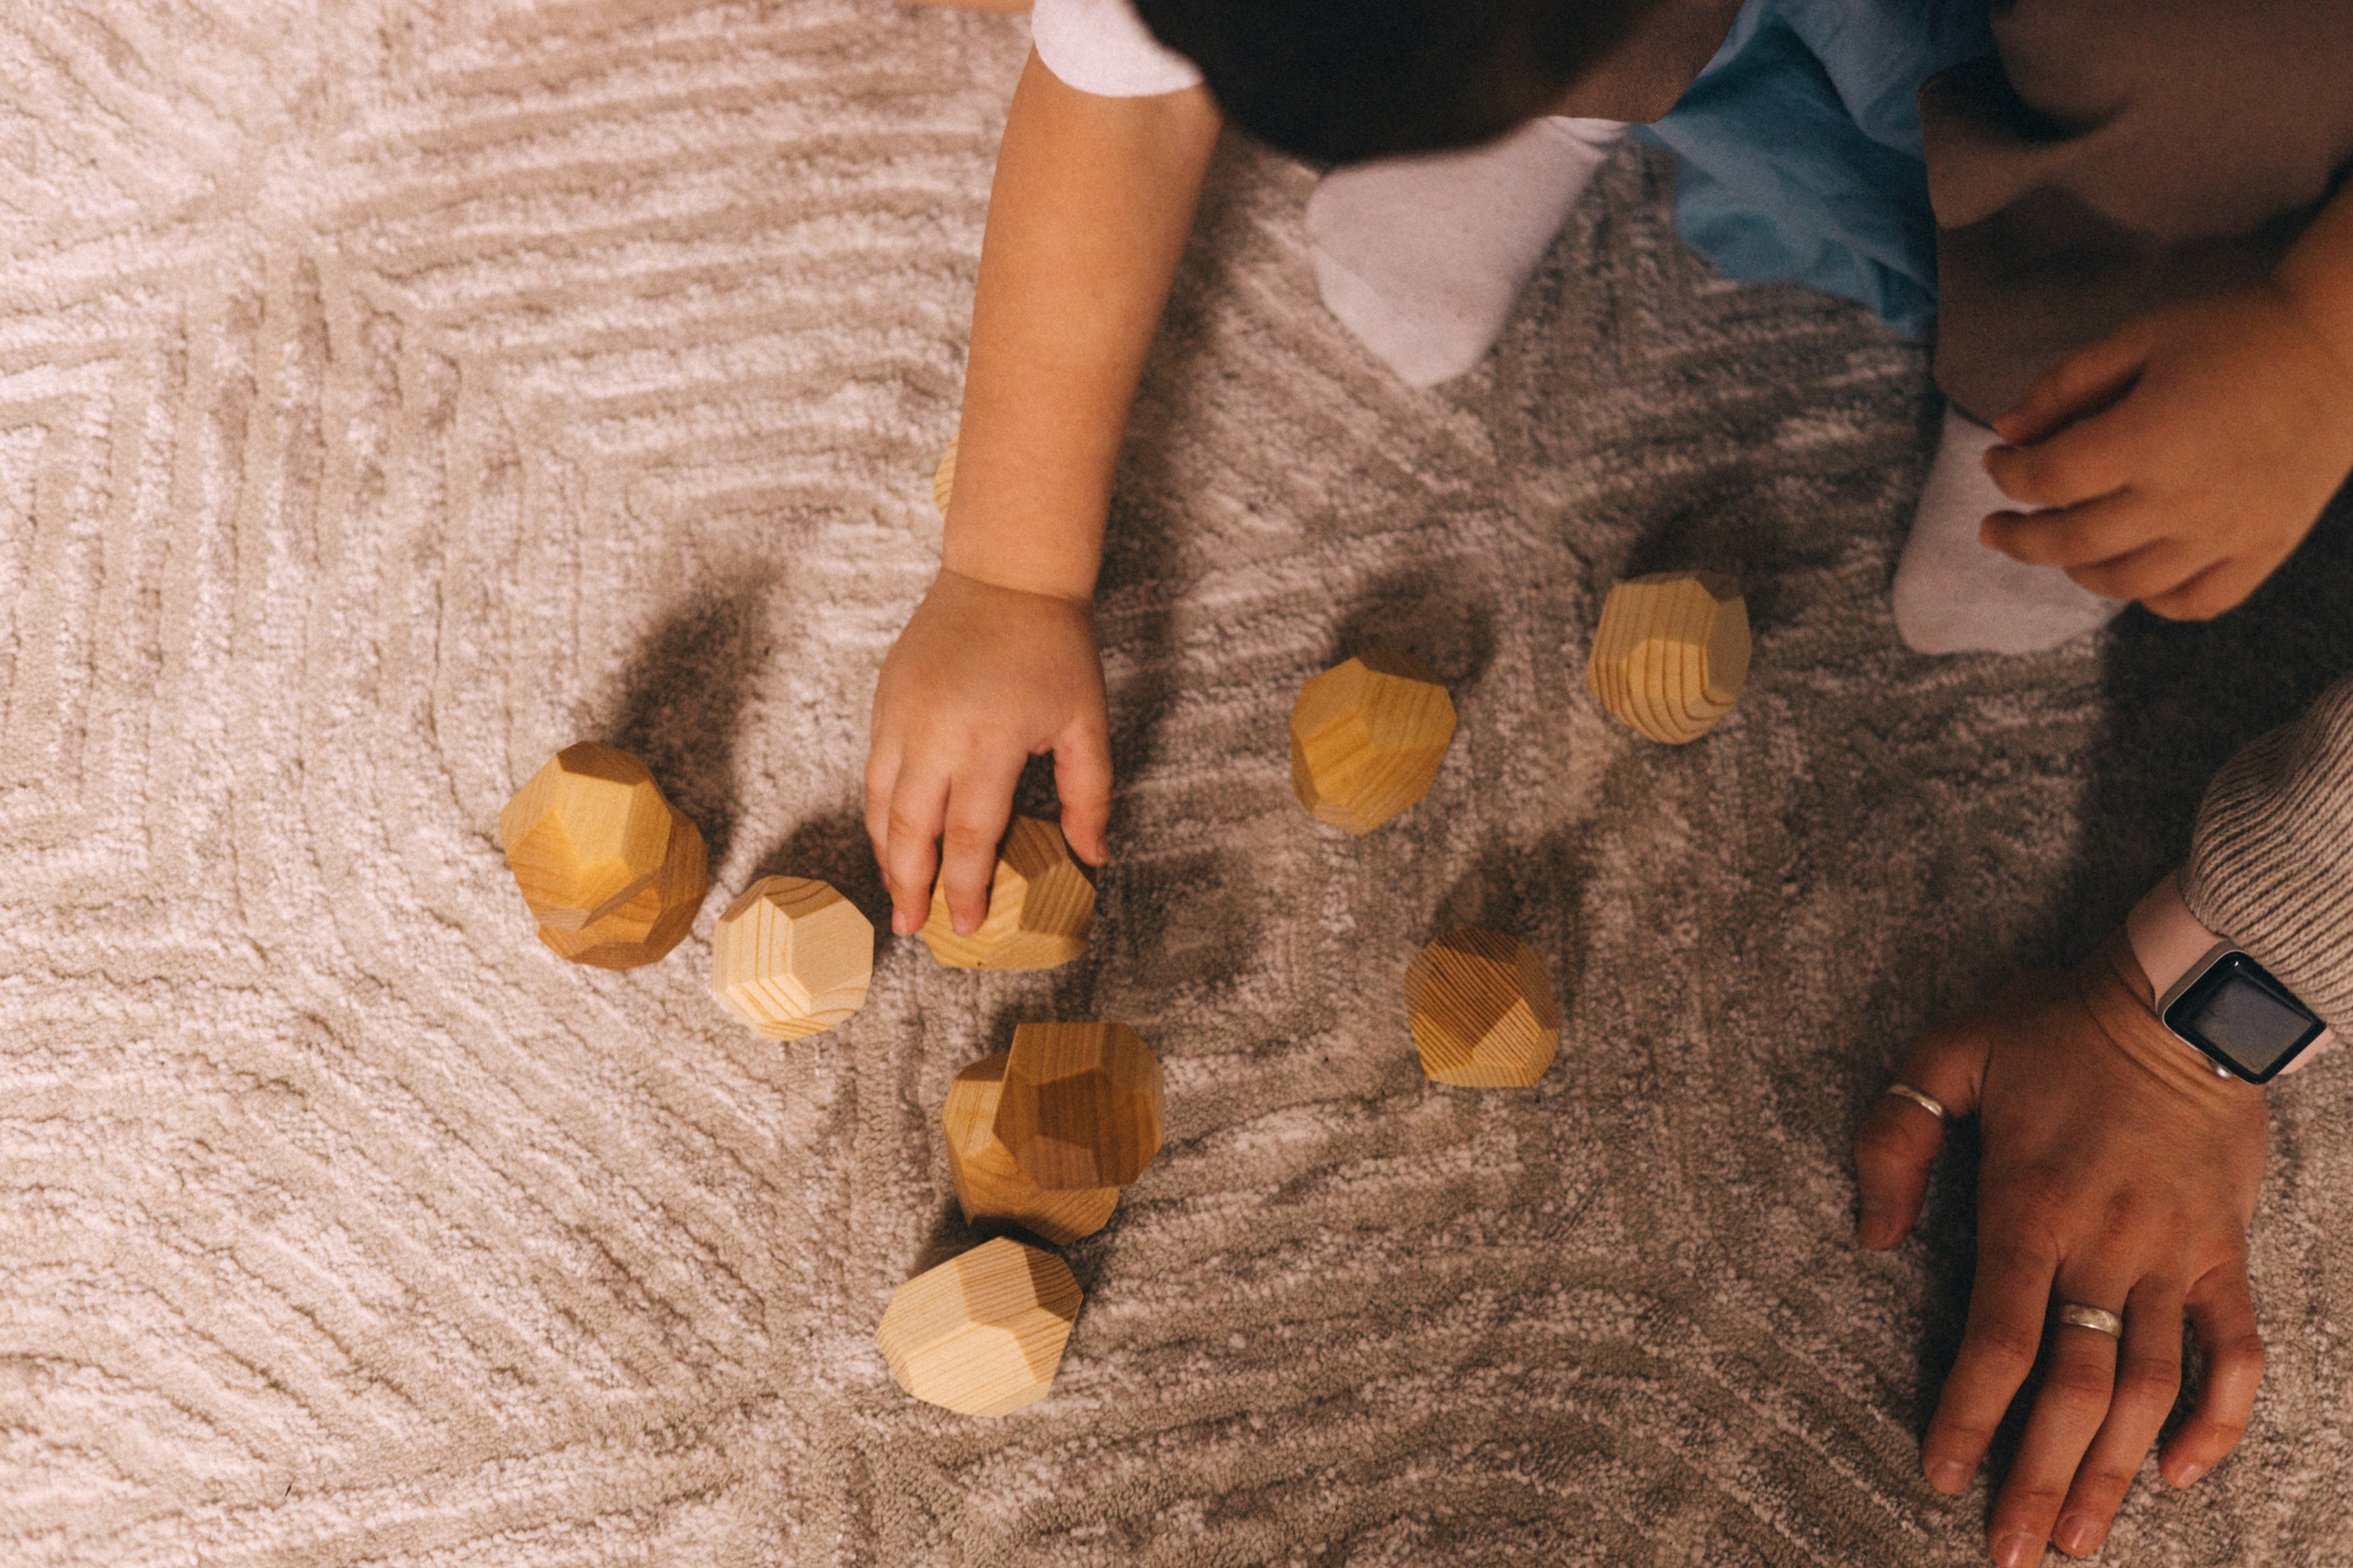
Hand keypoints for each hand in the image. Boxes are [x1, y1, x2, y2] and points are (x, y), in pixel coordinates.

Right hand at [865, 568, 1110, 936]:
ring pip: (879, 802)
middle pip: (910, 829)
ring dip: (886, 852)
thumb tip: (1092, 859)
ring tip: (897, 889)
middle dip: (910, 885)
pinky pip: (873, 767)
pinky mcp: (884, 698)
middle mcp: (935, 733)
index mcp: (989, 742)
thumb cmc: (1054, 648)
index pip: (969, 836)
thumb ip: (1087, 795)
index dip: (963, 888)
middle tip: (910, 926)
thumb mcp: (1085, 722)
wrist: (1006, 574)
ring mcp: (901, 715)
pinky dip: (878, 809)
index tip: (963, 926)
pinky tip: (891, 833)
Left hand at [1853, 932, 2269, 1564]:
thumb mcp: (1945, 1054)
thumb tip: (1871, 1238)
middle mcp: (2104, 1248)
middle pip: (2076, 1387)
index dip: (1971, 1414)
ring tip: (2078, 1536)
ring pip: (2150, 1388)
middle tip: (2010, 1550)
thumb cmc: (2052, 1026)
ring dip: (2117, 1469)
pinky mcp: (2223, 1255)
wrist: (2182, 1002)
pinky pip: (2236, 1351)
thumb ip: (1893, 1139)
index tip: (1941, 1475)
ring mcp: (2172, 1257)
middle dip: (2039, 1473)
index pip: (1999, 1338)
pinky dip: (2220, 1418)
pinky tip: (2186, 1471)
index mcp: (2028, 1208)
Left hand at [1981, 283, 2352, 619]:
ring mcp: (2226, 533)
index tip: (1997, 462)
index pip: (2049, 479)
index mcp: (2146, 439)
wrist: (2341, 346)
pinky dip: (2154, 600)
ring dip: (2076, 570)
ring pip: (2126, 583)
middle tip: (1994, 528)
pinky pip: (2196, 602)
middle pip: (2072, 542)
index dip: (2008, 475)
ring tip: (2057, 549)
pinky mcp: (2265, 549)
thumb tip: (2005, 430)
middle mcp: (2181, 498)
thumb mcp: (2140, 338)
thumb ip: (2066, 385)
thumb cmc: (2236, 332)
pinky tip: (2134, 576)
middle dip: (2019, 538)